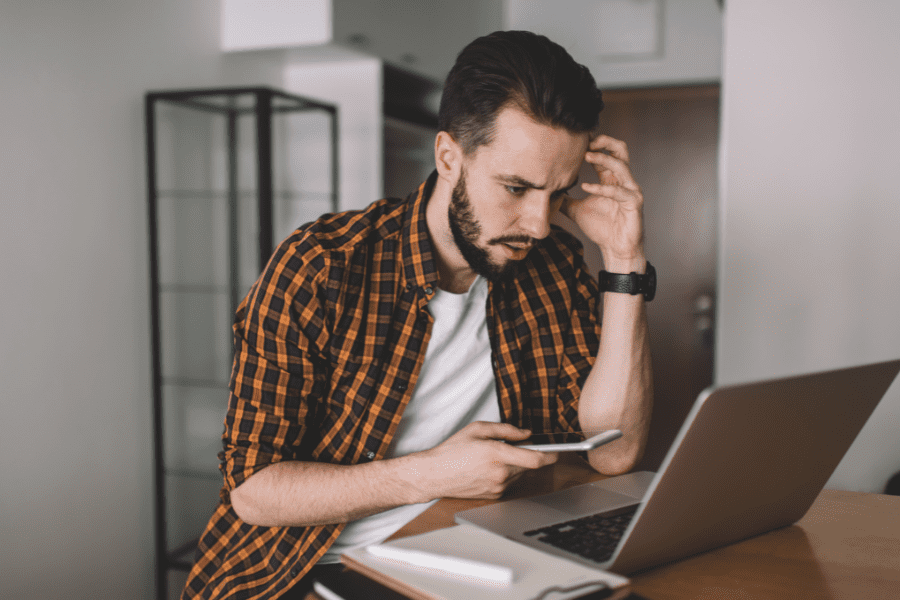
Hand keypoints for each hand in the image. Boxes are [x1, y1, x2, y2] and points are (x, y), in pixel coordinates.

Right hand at [408, 421, 558, 500]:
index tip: (557, 451)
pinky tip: (488, 468)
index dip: (551, 455)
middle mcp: (500, 473)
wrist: (434, 475)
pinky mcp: (494, 495)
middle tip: (514, 446)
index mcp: (497, 454)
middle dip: (528, 455)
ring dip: (516, 465)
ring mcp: (498, 487)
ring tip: (494, 457)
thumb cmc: (452, 451)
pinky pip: (509, 482)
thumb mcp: (477, 429)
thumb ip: (505, 430)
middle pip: (529, 465)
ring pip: (520, 474)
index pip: (535, 458)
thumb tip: (525, 434)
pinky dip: (506, 474)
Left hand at [562, 135, 645, 271]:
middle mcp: (622, 181)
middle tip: (586, 141)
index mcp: (610, 179)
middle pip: (620, 149)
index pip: (605, 153)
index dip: (592, 144)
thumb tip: (546, 194)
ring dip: (603, 158)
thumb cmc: (601, 229)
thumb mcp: (576, 210)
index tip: (575, 140)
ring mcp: (630, 190)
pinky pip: (619, 191)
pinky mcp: (634, 203)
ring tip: (586, 155)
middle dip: (605, 141)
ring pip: (621, 164)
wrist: (615, 249)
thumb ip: (564, 200)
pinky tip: (585, 187)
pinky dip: (601, 187)